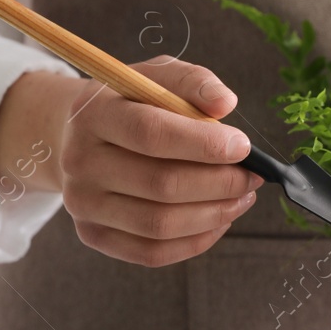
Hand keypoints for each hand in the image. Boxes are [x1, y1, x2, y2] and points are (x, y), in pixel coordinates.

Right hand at [0, 57, 260, 265]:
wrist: (79, 136)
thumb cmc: (131, 104)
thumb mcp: (158, 77)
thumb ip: (194, 82)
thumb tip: (225, 104)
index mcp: (93, 113)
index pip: (151, 133)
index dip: (203, 144)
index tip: (243, 147)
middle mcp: (80, 161)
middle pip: (160, 185)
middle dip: (219, 184)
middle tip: (252, 177)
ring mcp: (83, 204)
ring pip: (160, 225)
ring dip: (214, 214)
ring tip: (242, 197)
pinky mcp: (92, 234)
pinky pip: (152, 252)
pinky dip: (195, 241)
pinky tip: (219, 220)